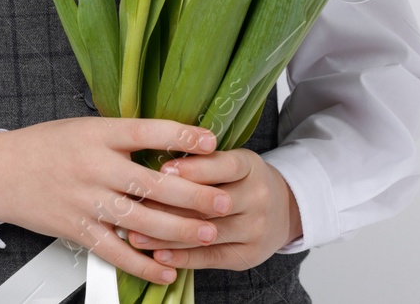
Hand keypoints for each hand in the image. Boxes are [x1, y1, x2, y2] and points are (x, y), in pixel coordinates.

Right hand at [0, 117, 234, 286]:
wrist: (2, 171)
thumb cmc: (46, 146)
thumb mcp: (85, 128)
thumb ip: (123, 137)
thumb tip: (170, 143)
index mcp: (97, 135)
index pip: (145, 132)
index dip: (180, 136)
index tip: (211, 142)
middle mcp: (94, 167)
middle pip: (152, 183)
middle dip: (193, 194)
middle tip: (223, 200)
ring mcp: (86, 201)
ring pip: (140, 220)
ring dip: (178, 231)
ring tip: (208, 234)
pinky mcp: (78, 230)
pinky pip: (115, 252)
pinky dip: (143, 265)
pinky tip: (166, 270)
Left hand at [121, 147, 301, 270]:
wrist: (284, 210)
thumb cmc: (242, 181)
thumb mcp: (231, 161)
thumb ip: (202, 161)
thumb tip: (155, 162)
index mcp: (251, 166)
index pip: (224, 166)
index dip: (194, 169)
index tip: (163, 170)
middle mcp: (258, 197)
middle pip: (213, 203)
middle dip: (172, 205)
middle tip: (138, 206)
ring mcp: (256, 228)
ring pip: (207, 232)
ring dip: (168, 236)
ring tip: (135, 236)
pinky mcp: (248, 255)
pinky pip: (211, 257)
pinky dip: (183, 258)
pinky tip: (159, 256)